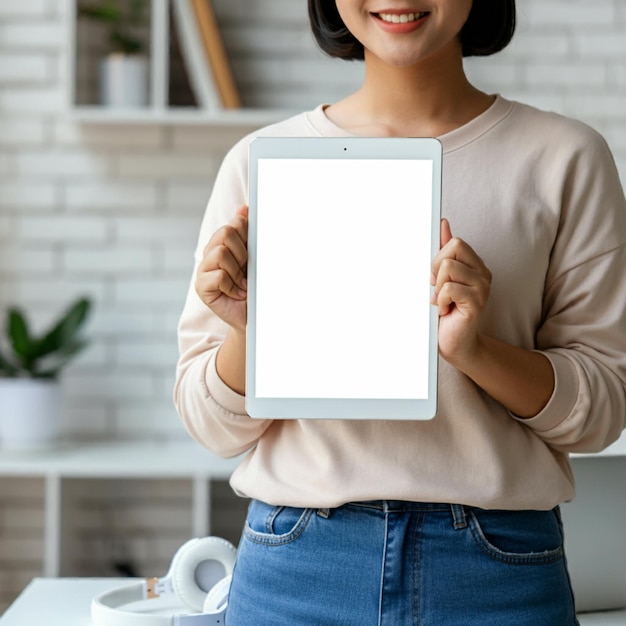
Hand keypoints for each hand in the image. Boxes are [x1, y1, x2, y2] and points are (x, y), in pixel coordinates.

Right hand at [195, 205, 247, 331]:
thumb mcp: (254, 258)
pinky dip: (231, 286)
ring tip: (240, 284)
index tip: (251, 255)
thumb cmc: (254, 287)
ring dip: (236, 271)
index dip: (246, 237)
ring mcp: (203, 269)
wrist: (251, 315)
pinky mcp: (201, 286)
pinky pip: (219, 275)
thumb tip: (244, 208)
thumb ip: (247, 234)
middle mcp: (210, 253)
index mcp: (223, 243)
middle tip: (245, 271)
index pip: (234, 224)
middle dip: (241, 253)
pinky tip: (234, 294)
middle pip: (225, 233)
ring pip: (221, 253)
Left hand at [431, 219, 491, 366]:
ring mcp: (482, 288)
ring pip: (448, 268)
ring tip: (443, 301)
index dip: (439, 258)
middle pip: (453, 249)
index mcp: (475, 266)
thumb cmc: (446, 312)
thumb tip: (443, 224)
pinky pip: (449, 288)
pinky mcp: (477, 302)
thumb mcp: (441, 278)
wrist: (454, 343)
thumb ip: (444, 252)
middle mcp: (483, 274)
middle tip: (438, 290)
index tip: (435, 277)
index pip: (455, 242)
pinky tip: (445, 310)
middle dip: (436, 269)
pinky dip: (440, 300)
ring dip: (437, 288)